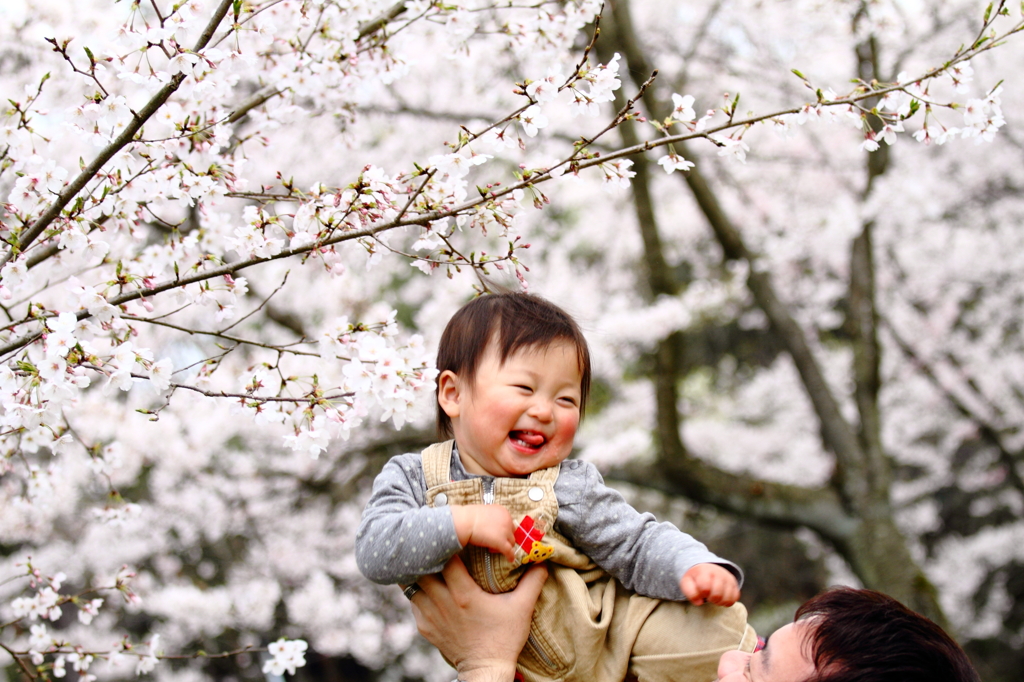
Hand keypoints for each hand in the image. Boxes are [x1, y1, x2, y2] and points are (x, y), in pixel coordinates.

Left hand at [410, 556, 547, 681]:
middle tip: (436, 546)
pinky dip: (419, 592)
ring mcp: (431, 616)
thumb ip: (532, 581)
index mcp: (464, 595)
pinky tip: (430, 587)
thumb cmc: (504, 638)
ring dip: (419, 573)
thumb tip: (541, 561)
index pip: (445, 560)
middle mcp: (443, 603)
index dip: (447, 545)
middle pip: (421, 569)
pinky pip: (414, 603)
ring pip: (412, 586)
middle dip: (427, 556)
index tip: (453, 537)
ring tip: (429, 563)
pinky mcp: (425, 628)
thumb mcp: (522, 608)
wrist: (486, 670)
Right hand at [450, 504, 516, 562]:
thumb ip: (492, 518)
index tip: (494, 533)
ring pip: (511, 542)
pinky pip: (510, 551)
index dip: (502, 530)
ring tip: (491, 547)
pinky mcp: (502, 543)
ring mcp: (506, 532)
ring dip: (504, 545)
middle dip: (504, 537)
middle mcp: (507, 520)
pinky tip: (510, 560)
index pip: (508, 523)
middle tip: (493, 541)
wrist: (465, 521)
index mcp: (503, 512)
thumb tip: (491, 526)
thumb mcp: (485, 513)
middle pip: (511, 532)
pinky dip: (510, 556)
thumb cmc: (469, 516)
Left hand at [680, 563, 739, 606]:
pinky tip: (721, 598)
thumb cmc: (695, 578)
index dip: (702, 594)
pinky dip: (728, 602)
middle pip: (717, 595)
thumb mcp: (687, 582)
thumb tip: (699, 602)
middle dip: (711, 599)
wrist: (706, 567)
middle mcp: (718, 572)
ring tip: (714, 598)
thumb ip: (690, 593)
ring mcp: (728, 578)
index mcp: (704, 571)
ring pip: (727, 598)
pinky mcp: (734, 583)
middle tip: (708, 596)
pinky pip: (735, 598)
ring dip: (719, 602)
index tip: (700, 592)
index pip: (705, 588)